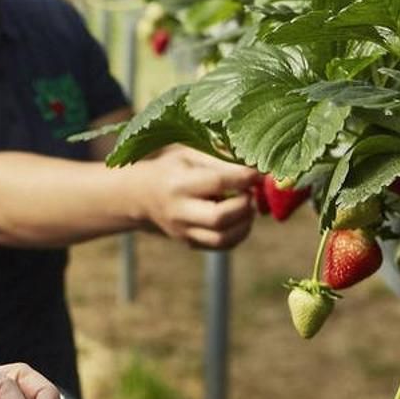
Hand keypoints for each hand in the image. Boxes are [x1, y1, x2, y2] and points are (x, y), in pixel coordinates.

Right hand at [137, 146, 258, 248]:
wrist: (142, 195)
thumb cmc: (170, 167)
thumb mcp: (188, 152)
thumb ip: (220, 157)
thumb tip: (254, 165)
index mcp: (178, 184)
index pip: (217, 182)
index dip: (244, 177)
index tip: (258, 172)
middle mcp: (179, 212)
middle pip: (219, 218)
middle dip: (244, 204)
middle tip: (249, 192)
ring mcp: (184, 231)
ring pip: (223, 238)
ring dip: (245, 222)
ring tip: (246, 205)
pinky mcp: (190, 242)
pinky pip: (222, 246)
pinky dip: (239, 233)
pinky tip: (239, 217)